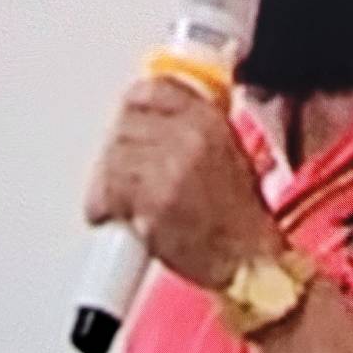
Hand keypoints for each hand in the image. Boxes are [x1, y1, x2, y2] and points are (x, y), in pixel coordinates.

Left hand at [84, 77, 282, 289]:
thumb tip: (154, 124)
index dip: (134, 109)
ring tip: (117, 199)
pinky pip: (108, 191)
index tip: (129, 123)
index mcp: (211, 120)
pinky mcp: (153, 199)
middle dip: (119, 149)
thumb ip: (192, 131)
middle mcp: (191, 135)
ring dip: (109, 180)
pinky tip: (114, 215)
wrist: (248, 263)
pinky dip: (103, 204)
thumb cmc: (239, 221)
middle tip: (121, 172)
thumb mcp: (230, 157)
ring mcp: (171, 166)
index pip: (153, 89)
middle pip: (125, 122)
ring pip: (113, 155)